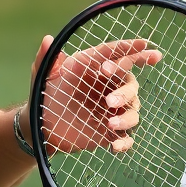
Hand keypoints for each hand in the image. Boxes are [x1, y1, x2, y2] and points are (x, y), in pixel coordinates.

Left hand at [30, 35, 162, 153]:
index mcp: (95, 68)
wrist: (40, 125)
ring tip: (110, 123)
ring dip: (126, 117)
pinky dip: (125, 142)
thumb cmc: (43, 95)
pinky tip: (114, 147)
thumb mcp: (42, 75)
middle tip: (109, 100)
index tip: (145, 45)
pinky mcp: (110, 131)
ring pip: (133, 110)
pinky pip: (126, 137)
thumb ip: (45, 58)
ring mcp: (111, 109)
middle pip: (130, 83)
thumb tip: (48, 39)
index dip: (132, 49)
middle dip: (125, 91)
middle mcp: (108, 87)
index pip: (118, 55)